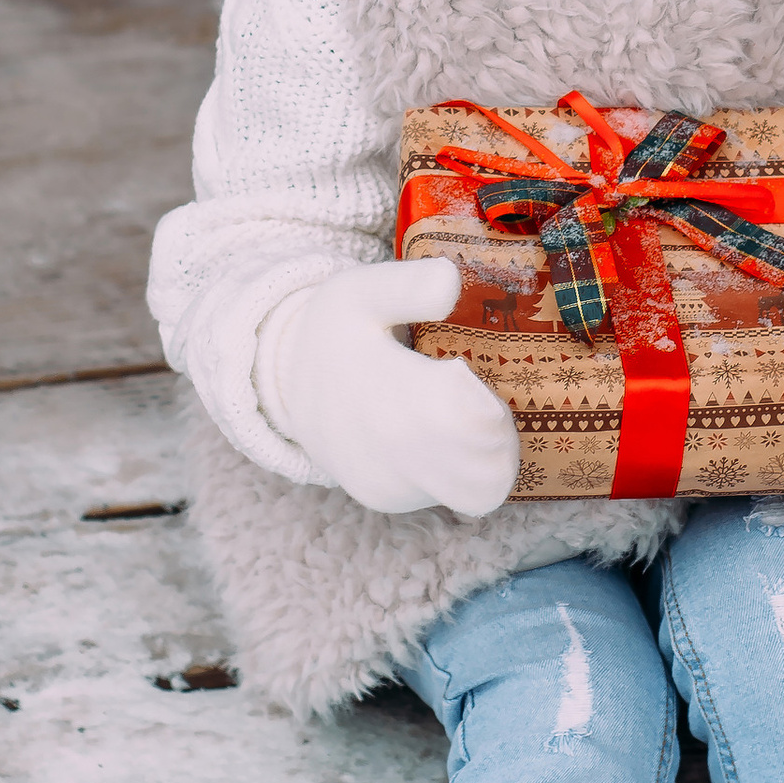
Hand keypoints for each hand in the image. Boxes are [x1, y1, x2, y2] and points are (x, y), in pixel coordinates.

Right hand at [256, 256, 521, 518]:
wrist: (286, 386)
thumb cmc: (337, 332)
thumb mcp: (361, 290)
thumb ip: (408, 284)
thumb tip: (452, 281)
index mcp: (391, 398)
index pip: (478, 425)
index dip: (487, 401)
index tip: (456, 373)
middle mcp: (393, 455)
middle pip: (492, 467)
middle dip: (497, 429)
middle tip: (466, 392)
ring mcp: (392, 486)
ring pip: (481, 491)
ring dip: (488, 455)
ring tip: (458, 414)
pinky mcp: (389, 501)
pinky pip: (452, 497)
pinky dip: (460, 470)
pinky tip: (435, 434)